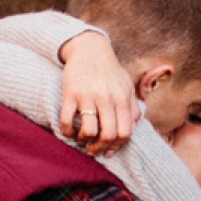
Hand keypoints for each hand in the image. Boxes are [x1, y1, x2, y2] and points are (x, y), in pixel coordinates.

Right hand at [59, 28, 138, 154]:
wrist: (90, 49)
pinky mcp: (70, 93)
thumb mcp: (127, 86)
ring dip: (84, 141)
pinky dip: (67, 131)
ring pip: (89, 130)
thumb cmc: (110, 71)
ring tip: (81, 139)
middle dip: (99, 148)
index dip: (116, 146)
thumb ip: (133, 107)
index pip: (124, 132)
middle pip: (108, 135)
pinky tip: (68, 131)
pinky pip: (67, 120)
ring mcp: (88, 96)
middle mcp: (107, 99)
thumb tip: (133, 128)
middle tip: (93, 150)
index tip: (108, 151)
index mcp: (122, 99)